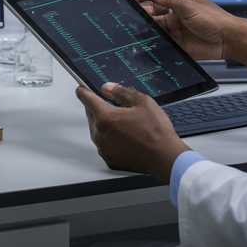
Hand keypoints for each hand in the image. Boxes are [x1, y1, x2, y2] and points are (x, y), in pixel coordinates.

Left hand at [75, 82, 189, 180]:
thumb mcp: (142, 102)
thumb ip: (121, 92)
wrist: (165, 157)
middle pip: (91, 114)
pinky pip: (104, 143)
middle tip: (119, 107)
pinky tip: (126, 137)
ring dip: (105, 124)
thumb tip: (108, 88)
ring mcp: (103, 148)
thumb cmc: (156, 132)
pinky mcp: (109, 158)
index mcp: (105, 117)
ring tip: (126, 124)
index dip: (84, 91)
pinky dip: (110, 138)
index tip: (82, 89)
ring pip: (97, 129)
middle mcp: (100, 134)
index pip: (86, 99)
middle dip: (100, 108)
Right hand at [134, 0, 246, 74]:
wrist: (229, 41)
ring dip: (147, 28)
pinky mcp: (178, 43)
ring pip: (156, 27)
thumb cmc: (216, 20)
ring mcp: (176, 28)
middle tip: (130, 17)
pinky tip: (148, 41)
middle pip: (153, 13)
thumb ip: (169, 0)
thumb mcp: (189, 6)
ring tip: (135, 30)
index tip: (130, 0)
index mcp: (180, 0)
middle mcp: (176, 13)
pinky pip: (162, 41)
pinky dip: (154, 41)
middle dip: (142, 14)